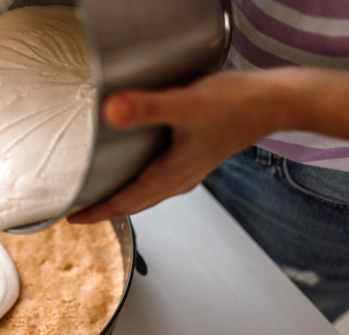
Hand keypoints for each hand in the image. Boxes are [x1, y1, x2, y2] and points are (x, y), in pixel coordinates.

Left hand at [68, 69, 292, 223]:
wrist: (277, 102)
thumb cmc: (237, 105)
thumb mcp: (186, 105)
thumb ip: (147, 108)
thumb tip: (112, 111)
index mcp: (171, 175)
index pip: (124, 202)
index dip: (96, 212)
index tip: (71, 219)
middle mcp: (179, 179)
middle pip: (134, 204)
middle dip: (105, 210)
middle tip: (79, 212)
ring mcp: (189, 170)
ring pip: (147, 193)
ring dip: (123, 198)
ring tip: (101, 194)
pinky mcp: (197, 156)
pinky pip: (160, 178)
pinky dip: (141, 181)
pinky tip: (138, 166)